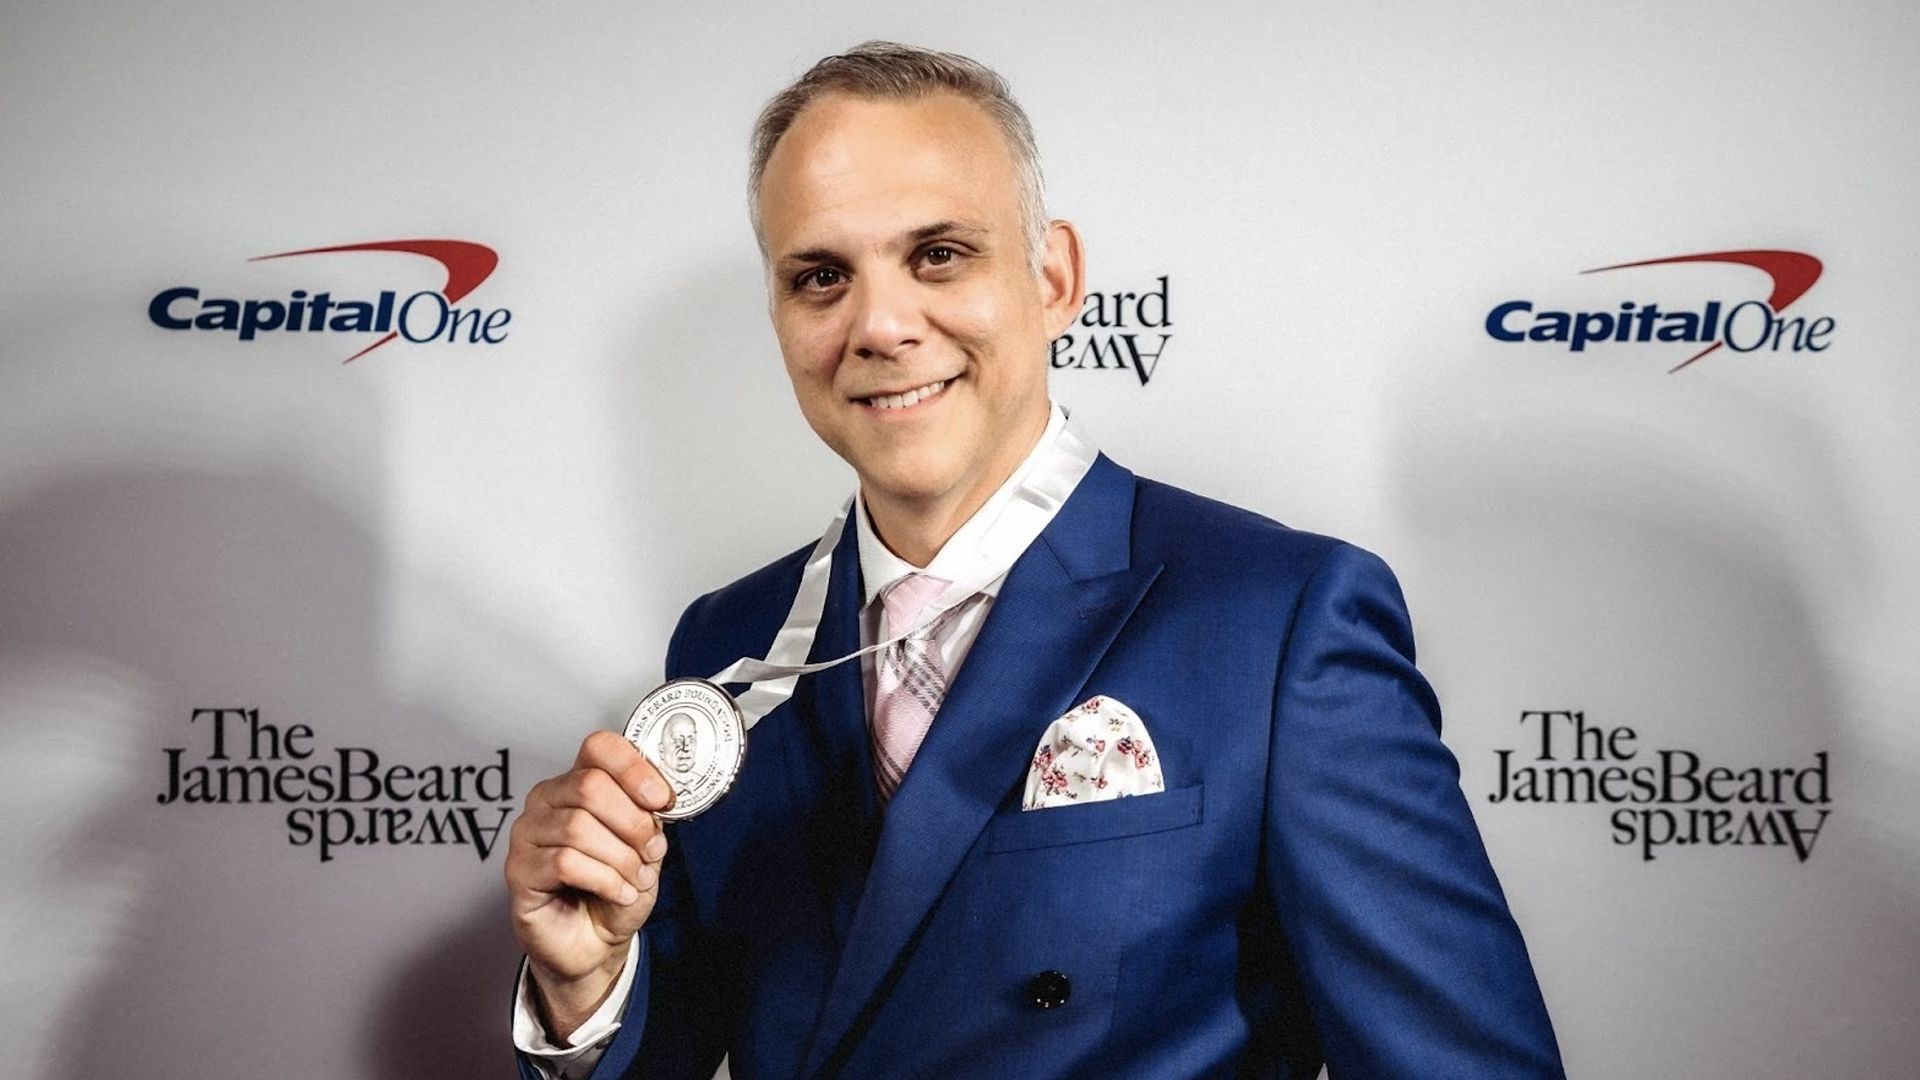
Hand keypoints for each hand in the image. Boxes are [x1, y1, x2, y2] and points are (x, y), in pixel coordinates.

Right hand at [505, 730, 675, 1039]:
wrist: (594, 943)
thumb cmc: (615, 890)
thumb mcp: (646, 848)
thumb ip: (650, 819)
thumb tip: (658, 802)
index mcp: (578, 782)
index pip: (599, 748)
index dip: (635, 769)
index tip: (662, 800)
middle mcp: (547, 800)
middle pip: (591, 786)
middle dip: (633, 823)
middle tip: (651, 851)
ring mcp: (527, 833)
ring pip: (579, 827)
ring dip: (621, 858)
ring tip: (635, 879)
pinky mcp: (519, 870)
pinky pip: (564, 862)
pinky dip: (604, 879)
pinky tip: (618, 892)